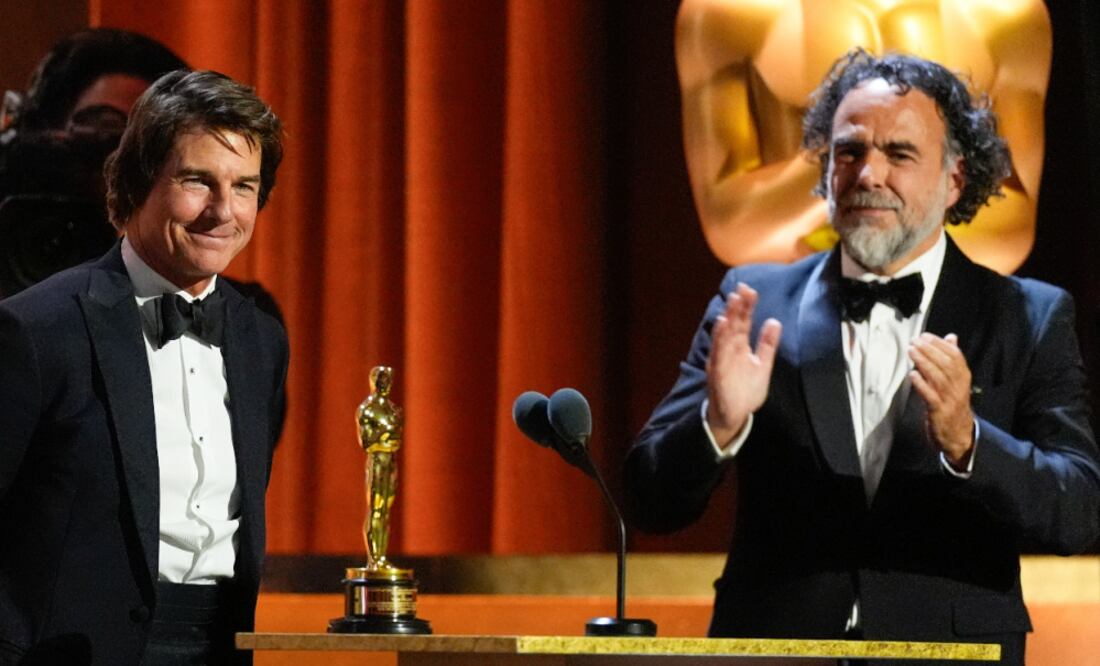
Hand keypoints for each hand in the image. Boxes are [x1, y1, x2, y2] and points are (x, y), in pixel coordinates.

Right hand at [705, 282, 781, 443]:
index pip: (743, 322)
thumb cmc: (746, 391)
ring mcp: (722, 361)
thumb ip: (767, 345)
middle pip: (733, 325)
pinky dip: (719, 340)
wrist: (735, 416)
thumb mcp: (762, 365)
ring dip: (728, 319)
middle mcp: (729, 351)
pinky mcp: (718, 373)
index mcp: (740, 347)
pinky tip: (722, 326)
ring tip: (732, 303)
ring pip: (724, 336)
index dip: (746, 306)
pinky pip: (718, 354)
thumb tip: (775, 321)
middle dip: (737, 307)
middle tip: (742, 289)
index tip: (750, 290)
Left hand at [908, 333, 974, 466]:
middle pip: (946, 364)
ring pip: (938, 377)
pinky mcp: (940, 412)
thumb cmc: (954, 404)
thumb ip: (952, 359)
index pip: (955, 356)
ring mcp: (950, 400)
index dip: (940, 344)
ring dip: (923, 363)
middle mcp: (959, 387)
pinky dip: (921, 384)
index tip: (925, 336)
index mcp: (964, 378)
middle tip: (915, 341)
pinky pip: (930, 396)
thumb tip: (951, 337)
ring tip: (911, 352)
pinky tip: (912, 375)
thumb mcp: (956, 381)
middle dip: (930, 350)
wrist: (959, 435)